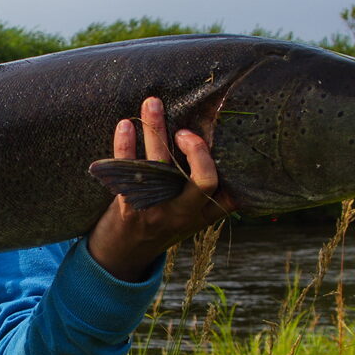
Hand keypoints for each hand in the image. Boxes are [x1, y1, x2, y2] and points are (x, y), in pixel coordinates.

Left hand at [86, 97, 234, 280]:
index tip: (216, 133)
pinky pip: (127, 171)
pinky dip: (125, 145)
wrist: (125, 251)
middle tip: (186, 128)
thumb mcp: (195, 213)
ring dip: (156, 130)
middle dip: (197, 150)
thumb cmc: (165, 219)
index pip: (229, 189)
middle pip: (202, 181)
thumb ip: (210, 188)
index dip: (228, 163)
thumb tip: (221, 135)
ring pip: (160, 166)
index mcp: (206, 211)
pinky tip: (125, 125)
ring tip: (152, 103)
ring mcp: (158, 211)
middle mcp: (185, 212)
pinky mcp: (128, 207)